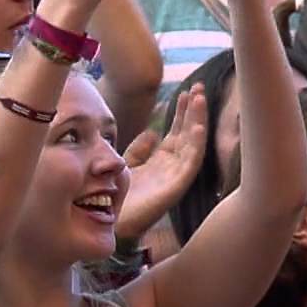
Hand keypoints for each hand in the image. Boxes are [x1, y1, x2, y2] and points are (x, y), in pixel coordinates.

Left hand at [115, 83, 206, 240]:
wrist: (106, 220)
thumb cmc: (114, 195)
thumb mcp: (126, 164)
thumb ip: (139, 149)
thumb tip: (153, 132)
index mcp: (161, 162)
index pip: (176, 132)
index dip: (181, 112)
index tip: (186, 91)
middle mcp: (172, 168)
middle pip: (187, 134)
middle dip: (194, 111)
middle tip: (199, 86)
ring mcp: (175, 177)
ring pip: (192, 144)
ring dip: (198, 121)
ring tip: (200, 98)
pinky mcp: (175, 188)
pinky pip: (190, 164)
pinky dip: (196, 145)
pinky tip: (199, 126)